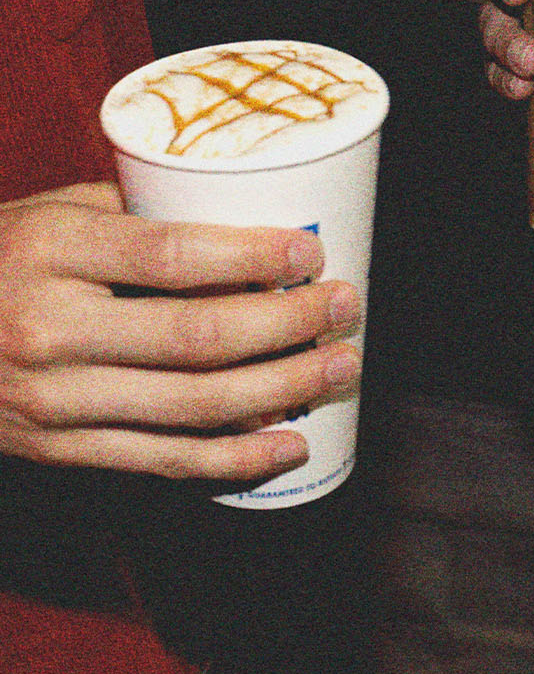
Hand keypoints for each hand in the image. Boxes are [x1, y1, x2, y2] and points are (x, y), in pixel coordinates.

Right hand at [0, 183, 363, 481]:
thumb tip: (242, 213)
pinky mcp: (58, 450)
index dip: (251, 257)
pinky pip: (162, 461)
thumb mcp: (48, 212)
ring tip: (340, 368)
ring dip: (283, 389)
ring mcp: (53, 401)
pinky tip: (291, 444)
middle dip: (289, 325)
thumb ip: (135, 212)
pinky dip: (234, 459)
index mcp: (50, 252)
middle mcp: (51, 330)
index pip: (169, 256)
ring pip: (193, 406)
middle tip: (345, 306)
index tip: (309, 253)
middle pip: (197, 337)